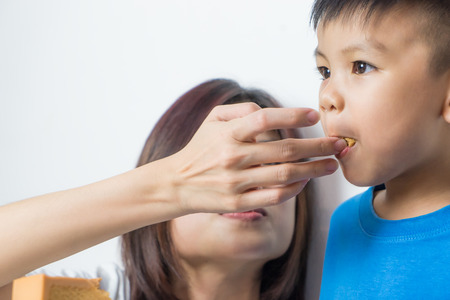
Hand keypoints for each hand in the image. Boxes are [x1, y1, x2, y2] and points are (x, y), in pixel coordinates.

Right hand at [166, 103, 345, 212]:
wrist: (176, 184)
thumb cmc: (199, 149)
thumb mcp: (211, 120)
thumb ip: (241, 110)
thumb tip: (273, 112)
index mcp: (228, 133)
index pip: (265, 119)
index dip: (292, 115)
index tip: (313, 115)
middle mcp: (233, 157)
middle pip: (285, 150)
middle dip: (318, 146)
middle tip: (338, 143)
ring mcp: (236, 182)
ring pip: (285, 174)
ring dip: (314, 169)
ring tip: (332, 164)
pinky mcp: (239, 202)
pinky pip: (275, 196)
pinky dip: (295, 189)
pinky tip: (306, 181)